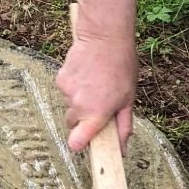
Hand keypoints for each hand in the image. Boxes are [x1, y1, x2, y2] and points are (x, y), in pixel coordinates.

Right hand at [57, 30, 135, 153]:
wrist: (104, 38)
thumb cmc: (121, 67)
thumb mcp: (128, 99)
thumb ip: (123, 126)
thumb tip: (122, 150)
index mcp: (97, 114)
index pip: (76, 142)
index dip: (80, 142)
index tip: (86, 139)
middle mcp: (78, 106)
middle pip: (72, 123)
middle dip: (82, 118)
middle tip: (97, 102)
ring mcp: (67, 92)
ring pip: (69, 105)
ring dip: (79, 100)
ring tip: (94, 83)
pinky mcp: (60, 80)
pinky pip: (65, 91)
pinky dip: (73, 87)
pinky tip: (85, 74)